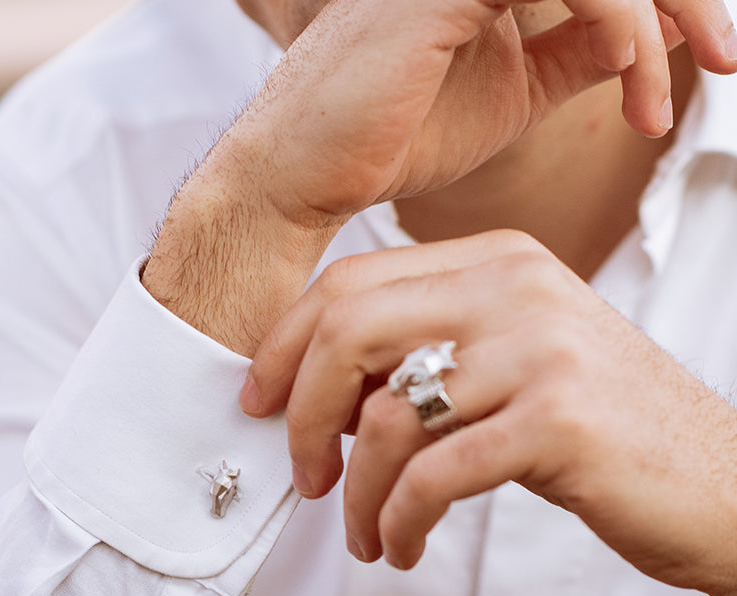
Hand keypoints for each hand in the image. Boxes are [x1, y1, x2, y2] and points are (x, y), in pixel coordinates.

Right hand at [143, 0, 735, 353]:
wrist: (301, 178)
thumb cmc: (384, 148)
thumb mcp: (504, 99)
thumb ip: (568, 60)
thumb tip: (637, 41)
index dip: (666, 3)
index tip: (705, 65)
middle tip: (722, 61)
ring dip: (660, 8)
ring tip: (676, 88)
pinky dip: (609, 12)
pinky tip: (625, 68)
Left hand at [241, 231, 736, 595]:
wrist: (721, 485)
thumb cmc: (599, 434)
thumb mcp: (511, 366)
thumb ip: (427, 356)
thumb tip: (316, 395)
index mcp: (497, 262)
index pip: (350, 284)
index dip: (285, 348)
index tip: (261, 404)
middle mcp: (516, 288)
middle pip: (349, 332)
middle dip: (300, 416)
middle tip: (305, 478)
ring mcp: (539, 351)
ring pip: (383, 419)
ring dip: (357, 495)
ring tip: (366, 534)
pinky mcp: (557, 422)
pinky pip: (430, 476)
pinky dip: (397, 522)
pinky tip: (401, 548)